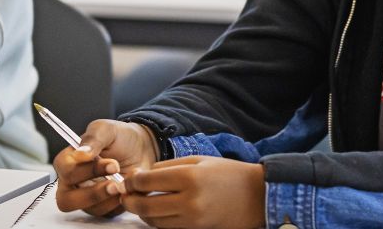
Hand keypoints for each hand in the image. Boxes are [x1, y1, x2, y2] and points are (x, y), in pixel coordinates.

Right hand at [54, 119, 159, 216]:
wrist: (142, 148)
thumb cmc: (119, 137)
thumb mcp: (107, 129)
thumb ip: (93, 138)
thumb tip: (81, 153)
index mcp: (68, 162)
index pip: (65, 172)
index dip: (86, 170)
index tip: (112, 164)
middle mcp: (73, 182)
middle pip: (67, 200)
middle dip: (93, 193)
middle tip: (115, 184)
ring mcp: (86, 197)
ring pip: (89, 209)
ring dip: (110, 198)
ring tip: (126, 183)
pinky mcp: (103, 206)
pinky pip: (106, 213)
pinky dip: (120, 203)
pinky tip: (129, 189)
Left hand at [118, 156, 265, 228]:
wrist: (256, 195)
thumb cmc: (229, 173)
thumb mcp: (200, 160)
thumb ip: (169, 166)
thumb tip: (143, 174)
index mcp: (190, 177)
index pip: (148, 181)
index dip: (133, 180)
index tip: (128, 179)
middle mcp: (189, 201)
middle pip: (146, 205)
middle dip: (130, 200)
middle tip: (125, 194)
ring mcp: (192, 219)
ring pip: (153, 220)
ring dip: (141, 212)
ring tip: (139, 202)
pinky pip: (166, 227)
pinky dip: (156, 220)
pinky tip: (156, 210)